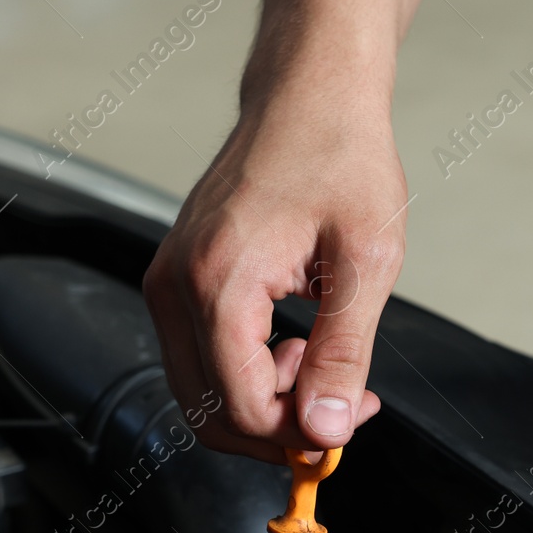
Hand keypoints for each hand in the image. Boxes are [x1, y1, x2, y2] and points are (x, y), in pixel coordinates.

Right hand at [142, 78, 404, 460]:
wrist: (310, 96)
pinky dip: (245, 373)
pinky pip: (199, 357)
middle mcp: (175, 284)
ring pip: (199, 392)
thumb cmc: (340, 157)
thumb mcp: (365, 263)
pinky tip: (294, 346)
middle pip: (207, 412)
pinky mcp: (176, 278)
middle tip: (339, 409)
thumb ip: (343, 355)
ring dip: (261, 403)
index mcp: (218, 281)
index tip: (347, 425)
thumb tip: (327, 429)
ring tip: (321, 365)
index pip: (241, 407)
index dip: (297, 436)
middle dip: (276, 429)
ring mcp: (167, 281)